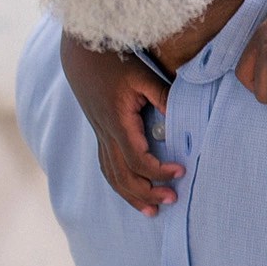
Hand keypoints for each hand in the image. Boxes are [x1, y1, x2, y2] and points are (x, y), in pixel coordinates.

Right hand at [59, 34, 183, 215]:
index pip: (138, 159)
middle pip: (123, 176)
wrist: (84, 54)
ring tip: (152, 211)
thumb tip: (182, 119)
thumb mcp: (143, 76)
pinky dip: (119, 183)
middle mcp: (106, 134)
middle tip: (172, 200)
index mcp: (118, 123)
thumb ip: (163, 97)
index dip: (158, 171)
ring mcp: (100, 135)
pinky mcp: (100, 133)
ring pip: (112, 175)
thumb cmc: (117, 62)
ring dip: (131, 195)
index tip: (180, 172)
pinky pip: (106, 166)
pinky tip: (131, 192)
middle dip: (146, 192)